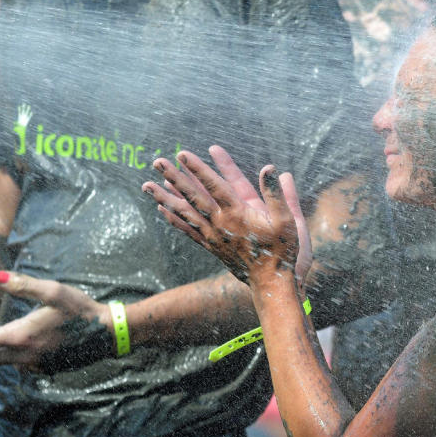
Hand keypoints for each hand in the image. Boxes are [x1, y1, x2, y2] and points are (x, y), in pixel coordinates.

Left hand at [0, 272, 113, 372]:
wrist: (106, 333)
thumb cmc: (80, 309)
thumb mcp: (53, 291)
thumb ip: (22, 284)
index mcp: (21, 336)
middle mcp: (23, 356)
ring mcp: (33, 364)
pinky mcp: (41, 367)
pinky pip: (14, 364)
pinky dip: (2, 355)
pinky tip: (8, 339)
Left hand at [142, 146, 311, 289]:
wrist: (270, 282)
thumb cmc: (281, 250)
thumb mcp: (287, 220)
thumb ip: (277, 193)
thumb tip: (270, 168)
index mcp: (238, 213)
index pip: (214, 185)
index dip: (198, 168)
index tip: (183, 154)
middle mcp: (221, 223)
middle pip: (192, 196)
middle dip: (174, 177)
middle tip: (157, 162)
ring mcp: (213, 236)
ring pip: (184, 213)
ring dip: (165, 198)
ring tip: (148, 185)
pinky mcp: (211, 246)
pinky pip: (188, 230)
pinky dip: (174, 218)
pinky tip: (162, 209)